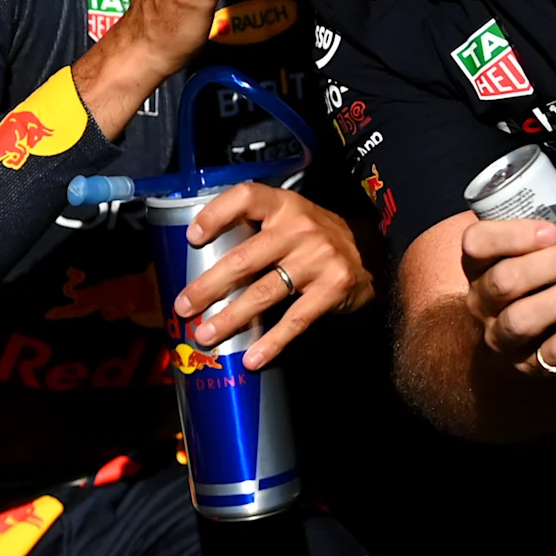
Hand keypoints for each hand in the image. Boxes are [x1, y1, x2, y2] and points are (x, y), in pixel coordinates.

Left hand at [175, 182, 373, 368]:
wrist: (372, 252)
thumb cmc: (314, 239)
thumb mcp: (290, 219)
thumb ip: (256, 229)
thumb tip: (201, 260)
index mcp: (283, 205)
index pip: (246, 197)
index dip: (216, 214)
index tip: (192, 238)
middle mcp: (300, 228)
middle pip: (245, 258)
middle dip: (208, 286)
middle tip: (183, 306)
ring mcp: (318, 258)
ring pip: (264, 293)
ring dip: (230, 318)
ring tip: (205, 336)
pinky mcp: (333, 288)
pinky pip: (295, 320)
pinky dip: (272, 342)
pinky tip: (252, 358)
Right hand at [458, 155, 555, 378]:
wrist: (532, 337)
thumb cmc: (543, 269)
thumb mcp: (549, 228)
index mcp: (480, 263)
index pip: (475, 245)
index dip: (508, 237)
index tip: (550, 230)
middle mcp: (483, 300)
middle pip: (503, 283)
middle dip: (550, 266)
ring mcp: (503, 336)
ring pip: (520, 320)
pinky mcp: (531, 365)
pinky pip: (551, 354)